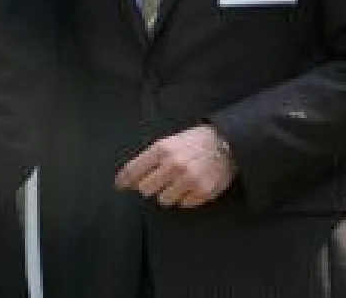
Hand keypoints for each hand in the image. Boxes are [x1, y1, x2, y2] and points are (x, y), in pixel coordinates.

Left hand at [114, 124, 236, 207]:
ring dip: (168, 193)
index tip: (120, 185)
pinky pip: (183, 204)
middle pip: (146, 189)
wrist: (225, 143)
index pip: (134, 170)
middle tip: (159, 180)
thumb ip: (151, 158)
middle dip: (149, 186)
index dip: (124, 180)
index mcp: (161, 150)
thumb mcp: (169, 142)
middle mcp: (173, 166)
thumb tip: (132, 177)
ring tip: (178, 182)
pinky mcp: (203, 192)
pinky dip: (185, 197)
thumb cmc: (194, 141)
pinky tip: (191, 186)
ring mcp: (188, 180)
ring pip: (164, 200)